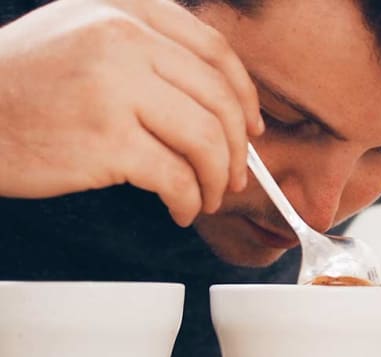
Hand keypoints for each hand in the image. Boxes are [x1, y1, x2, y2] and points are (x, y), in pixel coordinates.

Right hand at [0, 0, 263, 225]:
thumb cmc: (26, 84)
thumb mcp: (83, 35)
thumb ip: (145, 48)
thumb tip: (218, 101)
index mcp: (125, 6)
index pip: (214, 50)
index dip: (245, 97)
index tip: (252, 129)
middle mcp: (123, 37)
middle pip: (219, 99)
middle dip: (237, 149)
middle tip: (233, 177)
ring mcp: (115, 86)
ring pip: (206, 139)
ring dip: (216, 180)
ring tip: (206, 198)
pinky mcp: (106, 138)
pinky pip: (177, 177)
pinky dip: (189, 201)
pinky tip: (181, 210)